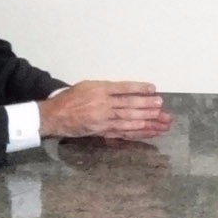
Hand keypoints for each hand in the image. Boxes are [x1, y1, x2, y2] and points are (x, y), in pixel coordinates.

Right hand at [40, 81, 173, 140]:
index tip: (153, 89)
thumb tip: (128, 91)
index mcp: (99, 90)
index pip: (123, 88)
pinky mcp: (102, 131)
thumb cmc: (71, 98)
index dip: (138, 88)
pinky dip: (137, 132)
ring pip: (128, 120)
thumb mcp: (88, 86)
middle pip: (128, 105)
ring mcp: (103, 119)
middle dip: (147, 106)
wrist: (55, 115)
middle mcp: (102, 104)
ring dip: (147, 120)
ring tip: (162, 120)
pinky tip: (150, 131)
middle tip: (161, 106)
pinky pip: (123, 132)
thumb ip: (107, 88)